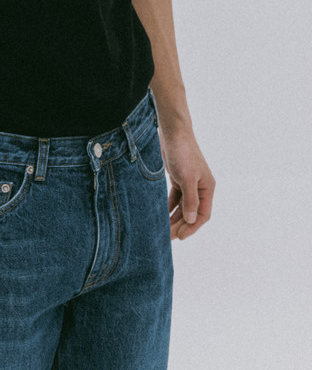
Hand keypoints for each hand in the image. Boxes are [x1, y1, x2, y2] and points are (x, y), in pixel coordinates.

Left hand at [158, 125, 214, 239]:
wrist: (172, 132)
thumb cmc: (183, 152)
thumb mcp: (187, 177)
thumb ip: (190, 199)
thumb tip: (191, 220)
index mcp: (207, 187)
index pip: (203, 214)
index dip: (192, 227)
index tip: (180, 237)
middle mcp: (200, 187)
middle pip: (192, 212)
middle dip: (181, 225)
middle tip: (168, 237)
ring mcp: (189, 183)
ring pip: (182, 206)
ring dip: (174, 218)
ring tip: (164, 230)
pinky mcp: (178, 178)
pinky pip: (175, 197)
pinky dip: (169, 206)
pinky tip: (161, 215)